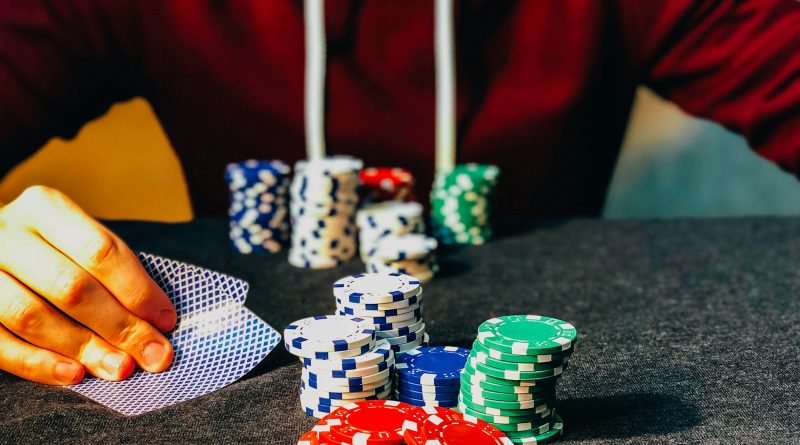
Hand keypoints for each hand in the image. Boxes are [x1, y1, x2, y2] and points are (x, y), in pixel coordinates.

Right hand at [0, 186, 175, 384]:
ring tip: (119, 368)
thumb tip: (157, 321)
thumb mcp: (76, 239)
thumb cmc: (48, 249)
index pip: (100, 251)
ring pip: (31, 315)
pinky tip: (73, 375)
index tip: (166, 320)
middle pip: (71, 286)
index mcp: (45, 208)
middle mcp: (7, 234)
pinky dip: (38, 363)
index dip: (138, 290)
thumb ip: (112, 271)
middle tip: (153, 355)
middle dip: (119, 326)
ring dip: (82, 348)